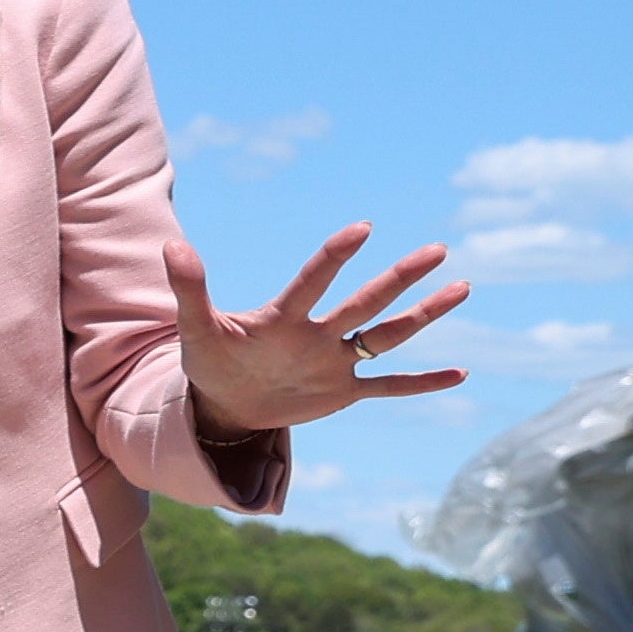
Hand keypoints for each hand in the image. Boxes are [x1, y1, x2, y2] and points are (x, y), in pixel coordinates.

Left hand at [168, 224, 468, 432]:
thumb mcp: (196, 329)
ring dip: (423, 316)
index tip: (362, 228)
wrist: (224, 403)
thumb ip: (189, 290)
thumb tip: (171, 248)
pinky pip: (388, 386)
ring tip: (461, 287)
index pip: (312, 282)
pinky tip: (460, 373)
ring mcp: (334, 362)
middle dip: (399, 278)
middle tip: (437, 249)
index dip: (333, 257)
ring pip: (387, 336)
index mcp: (283, 317)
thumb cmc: (212, 359)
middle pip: (365, 303)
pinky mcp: (342, 392)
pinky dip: (420, 382)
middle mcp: (318, 335)